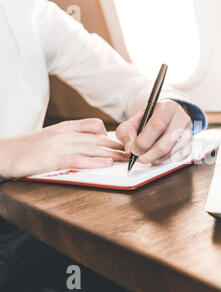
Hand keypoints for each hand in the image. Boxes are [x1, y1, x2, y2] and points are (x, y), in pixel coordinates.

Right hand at [0, 118, 127, 178]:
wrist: (1, 154)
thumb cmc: (27, 149)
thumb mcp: (51, 137)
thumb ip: (71, 138)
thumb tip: (91, 144)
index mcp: (65, 128)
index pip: (94, 125)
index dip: (112, 134)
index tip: (125, 142)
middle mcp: (64, 134)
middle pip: (98, 138)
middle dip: (119, 146)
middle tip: (135, 152)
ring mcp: (58, 145)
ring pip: (92, 148)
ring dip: (113, 154)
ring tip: (128, 159)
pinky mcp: (52, 159)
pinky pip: (77, 159)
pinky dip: (94, 162)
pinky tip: (106, 164)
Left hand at [115, 100, 192, 164]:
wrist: (167, 118)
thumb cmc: (150, 119)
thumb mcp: (134, 120)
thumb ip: (127, 133)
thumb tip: (130, 149)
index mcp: (168, 107)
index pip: (157, 125)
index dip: (143, 141)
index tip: (134, 150)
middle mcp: (182, 119)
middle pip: (164, 145)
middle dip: (148, 155)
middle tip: (138, 158)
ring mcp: (188, 133)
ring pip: (170, 154)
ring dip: (155, 159)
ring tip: (146, 156)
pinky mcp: (190, 145)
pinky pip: (176, 159)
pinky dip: (164, 161)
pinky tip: (156, 157)